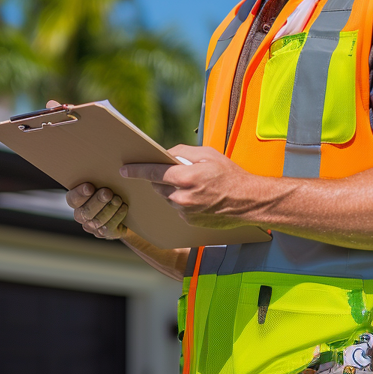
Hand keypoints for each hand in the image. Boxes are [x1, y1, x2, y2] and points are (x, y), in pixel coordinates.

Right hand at [66, 182, 129, 239]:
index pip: (72, 199)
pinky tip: (124, 207)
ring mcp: (92, 227)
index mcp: (76, 201)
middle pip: (86, 211)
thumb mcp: (102, 183)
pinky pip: (108, 227)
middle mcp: (81, 215)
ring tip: (118, 199)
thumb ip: (98, 179)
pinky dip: (117, 216)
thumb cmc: (110, 190)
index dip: (80, 194)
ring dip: (109, 209)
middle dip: (97, 201)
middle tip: (108, 193)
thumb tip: (103, 166)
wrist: (124, 209)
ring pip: (97, 221)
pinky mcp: (104, 233)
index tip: (90, 187)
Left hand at [119, 144, 261, 229]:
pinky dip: (182, 201)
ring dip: (172, 190)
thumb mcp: (208, 154)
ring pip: (167, 198)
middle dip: (159, 178)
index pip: (153, 173)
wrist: (248, 201)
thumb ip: (183, 152)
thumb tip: (166, 153)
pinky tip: (198, 196)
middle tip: (171, 172)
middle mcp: (182, 197)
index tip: (124, 169)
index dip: (136, 170)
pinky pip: (178, 208)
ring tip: (191, 184)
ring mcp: (185, 212)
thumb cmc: (230, 174)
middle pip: (158, 186)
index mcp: (185, 178)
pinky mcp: (189, 221)